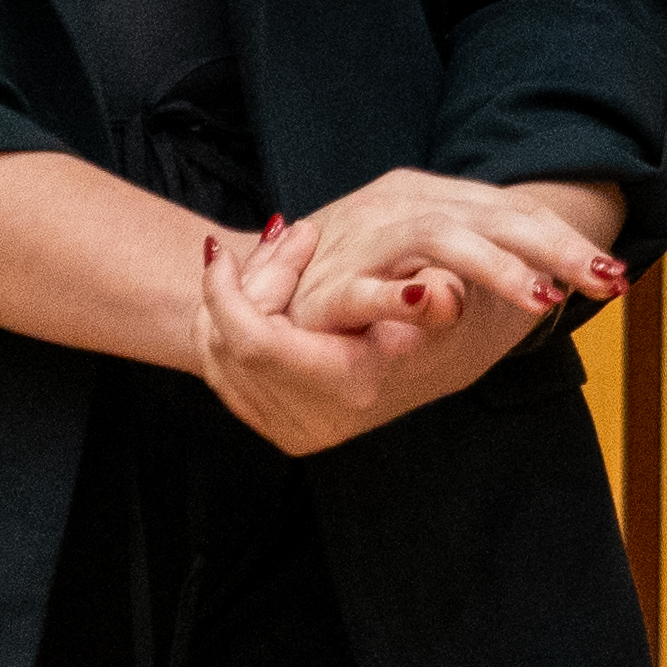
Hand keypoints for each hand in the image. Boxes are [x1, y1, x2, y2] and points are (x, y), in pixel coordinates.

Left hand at [193, 213, 541, 457]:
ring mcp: (297, 430)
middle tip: (277, 236)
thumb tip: (437, 296)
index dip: (227, 293)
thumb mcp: (447, 293)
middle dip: (234, 286)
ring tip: (277, 257)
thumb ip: (432, 296)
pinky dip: (228, 329)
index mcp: (352, 387)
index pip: (255, 341)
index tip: (224, 250)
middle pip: (228, 344)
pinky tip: (262, 294)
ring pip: (217, 358)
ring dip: (230, 304)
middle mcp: (318, 421)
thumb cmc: (446, 313)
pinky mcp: (284, 429)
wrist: (449, 356)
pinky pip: (224, 374)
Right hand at [273, 168, 627, 336]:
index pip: (513, 213)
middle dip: (553, 250)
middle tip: (603, 283)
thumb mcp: (430, 280)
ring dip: (495, 268)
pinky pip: (365, 284)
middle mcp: (403, 207)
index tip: (616, 279)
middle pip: (490, 216)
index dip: (565, 244)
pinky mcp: (324, 284)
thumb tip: (550, 286)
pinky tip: (437, 303)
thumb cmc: (358, 287)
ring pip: (436, 236)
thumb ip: (478, 279)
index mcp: (434, 201)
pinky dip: (399, 293)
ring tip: (542, 300)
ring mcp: (363, 238)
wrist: (257, 289)